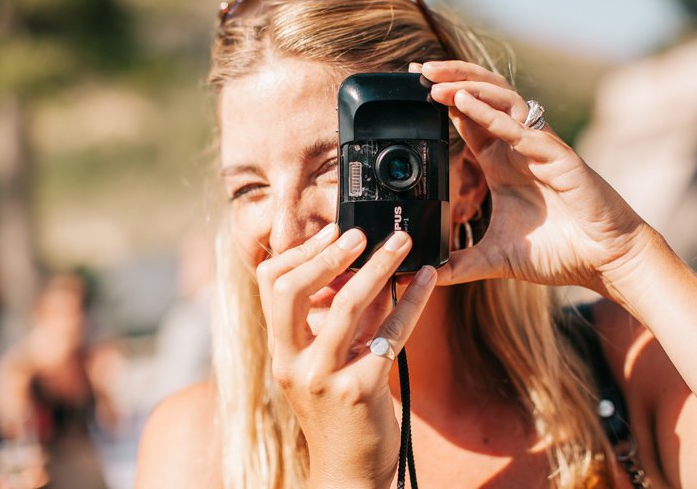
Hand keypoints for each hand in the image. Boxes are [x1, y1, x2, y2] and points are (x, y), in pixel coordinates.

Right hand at [255, 224, 436, 487]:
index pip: (270, 286)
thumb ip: (334, 324)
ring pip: (344, 306)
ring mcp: (323, 378)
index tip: (331, 232)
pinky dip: (411, 301)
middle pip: (290, 290)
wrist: (349, 475)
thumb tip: (361, 271)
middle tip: (361, 233)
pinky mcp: (360, 390)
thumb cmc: (339, 416)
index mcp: (281, 353)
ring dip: (376, 267)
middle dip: (327, 254)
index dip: (299, 252)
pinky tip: (426, 280)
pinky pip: (389, 333)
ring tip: (402, 242)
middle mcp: (292, 364)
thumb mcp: (325, 367)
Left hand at [418, 60, 654, 303]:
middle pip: (481, 95)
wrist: (605, 261)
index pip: (467, 118)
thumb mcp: (495, 258)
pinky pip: (521, 130)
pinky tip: (465, 103)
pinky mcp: (557, 157)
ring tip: (435, 82)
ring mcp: (538, 148)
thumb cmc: (560, 253)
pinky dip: (491, 115)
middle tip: (417, 72)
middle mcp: (517, 147)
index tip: (413, 88)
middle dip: (450, 78)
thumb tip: (425, 275)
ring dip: (467, 86)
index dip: (442, 99)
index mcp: (500, 163)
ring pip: (501, 99)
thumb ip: (459, 264)